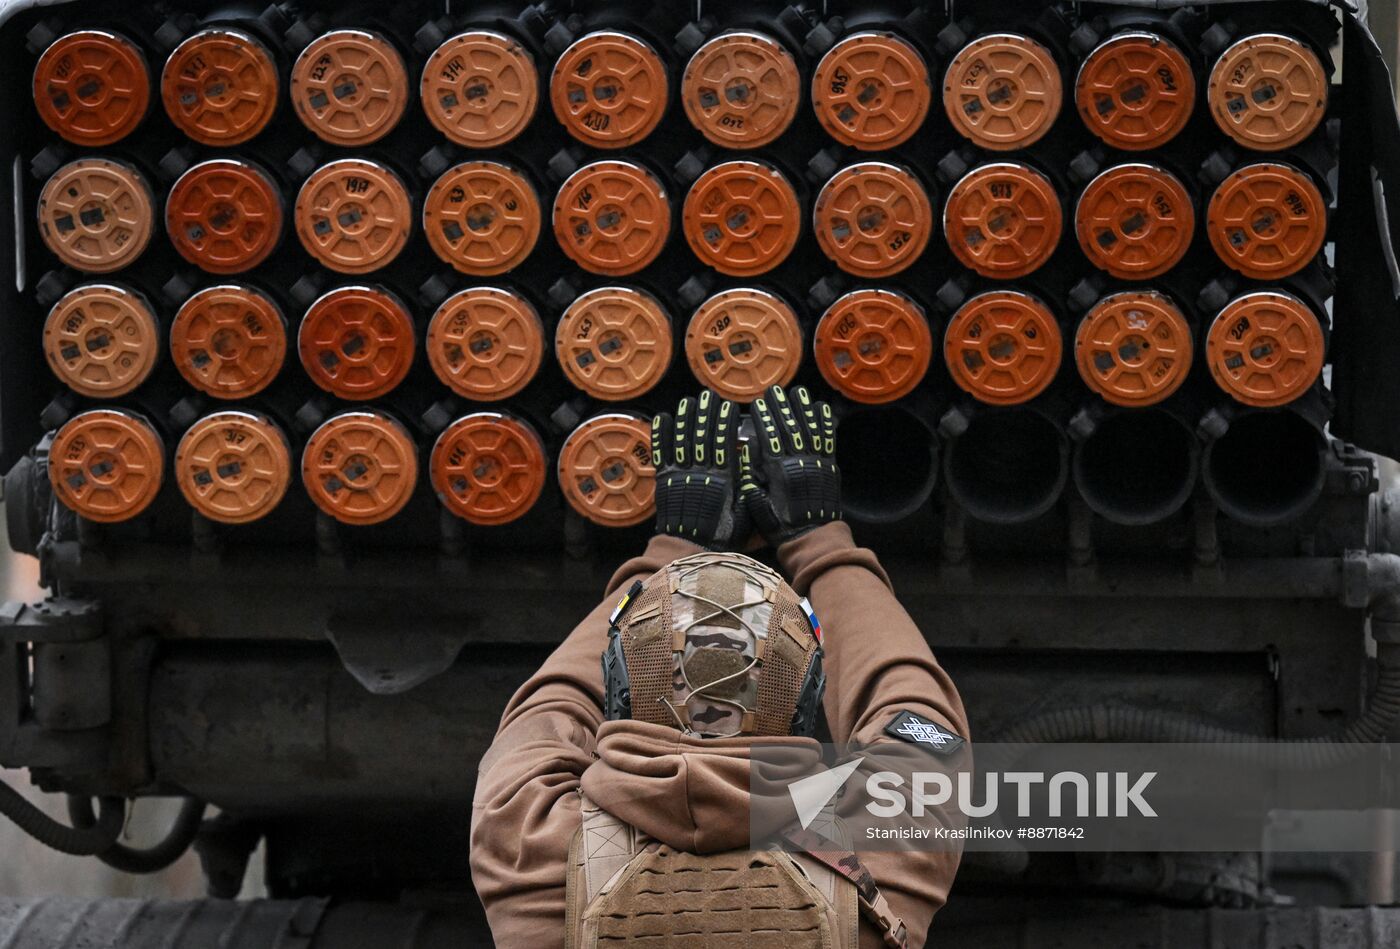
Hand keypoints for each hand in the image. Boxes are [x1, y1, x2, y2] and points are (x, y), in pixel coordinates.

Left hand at [651, 390, 747, 549]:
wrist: (689, 551)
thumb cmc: (721, 536)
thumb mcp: (744, 516)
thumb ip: (749, 491)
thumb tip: (753, 466)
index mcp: (722, 480)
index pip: (724, 444)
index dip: (725, 423)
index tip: (728, 406)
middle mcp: (700, 473)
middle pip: (702, 436)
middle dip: (705, 413)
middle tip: (708, 395)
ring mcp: (680, 475)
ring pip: (682, 440)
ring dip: (685, 418)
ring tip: (689, 400)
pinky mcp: (664, 481)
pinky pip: (661, 453)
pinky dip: (661, 434)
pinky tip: (663, 416)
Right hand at [742, 385, 841, 544]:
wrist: (813, 537)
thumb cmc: (782, 525)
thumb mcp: (759, 509)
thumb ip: (751, 485)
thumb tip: (743, 459)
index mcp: (779, 472)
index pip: (770, 439)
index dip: (764, 420)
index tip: (758, 404)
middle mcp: (798, 463)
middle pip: (789, 428)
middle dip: (781, 408)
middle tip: (774, 391)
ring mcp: (816, 462)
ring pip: (809, 429)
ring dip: (803, 409)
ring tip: (798, 392)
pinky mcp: (829, 466)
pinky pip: (827, 440)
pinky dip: (825, 423)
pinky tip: (821, 408)